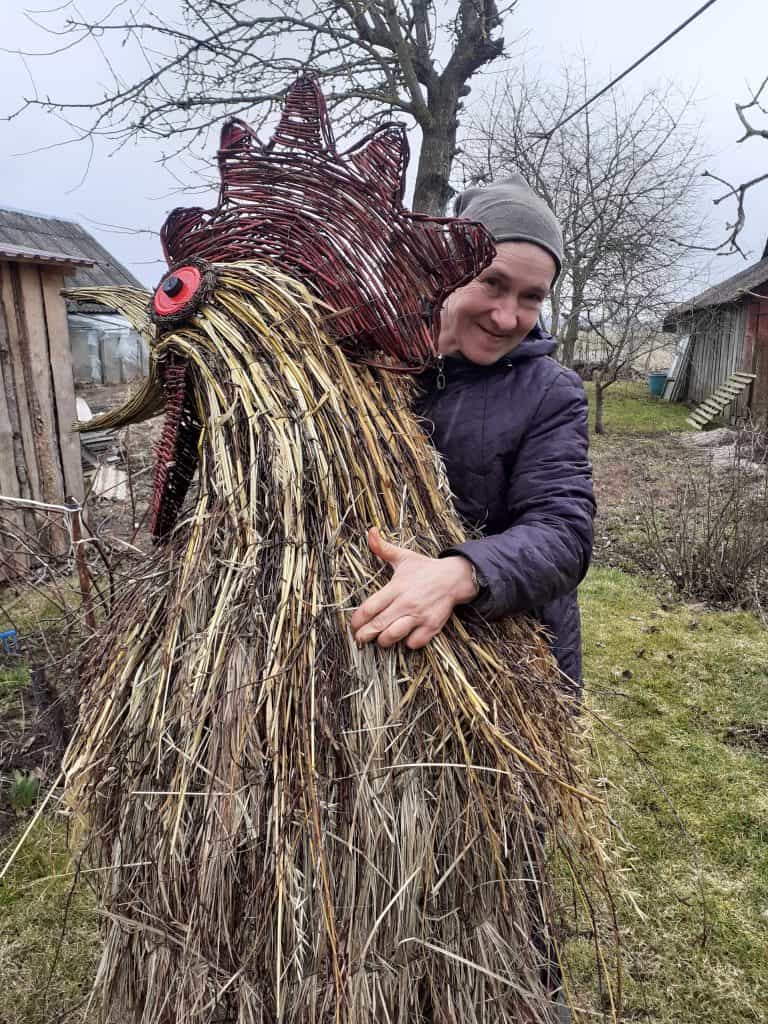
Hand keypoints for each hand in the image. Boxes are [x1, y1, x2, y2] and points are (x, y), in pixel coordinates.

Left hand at [349, 527, 478, 649]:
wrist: (454, 577)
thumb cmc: (425, 569)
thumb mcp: (404, 557)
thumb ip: (383, 548)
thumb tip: (370, 532)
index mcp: (396, 587)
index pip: (370, 608)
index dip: (358, 619)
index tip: (354, 624)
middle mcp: (406, 603)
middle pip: (378, 625)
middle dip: (365, 635)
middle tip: (360, 638)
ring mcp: (419, 616)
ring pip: (394, 636)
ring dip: (383, 641)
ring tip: (380, 639)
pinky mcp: (432, 626)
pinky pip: (414, 642)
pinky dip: (407, 643)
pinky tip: (404, 637)